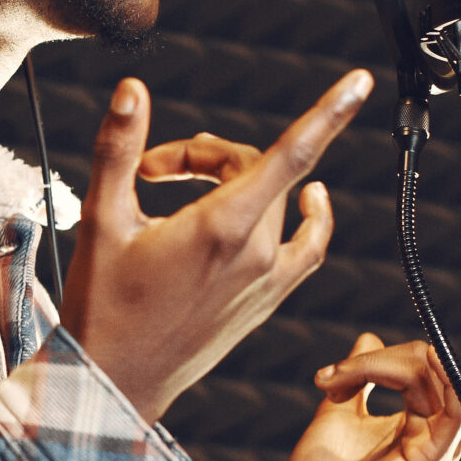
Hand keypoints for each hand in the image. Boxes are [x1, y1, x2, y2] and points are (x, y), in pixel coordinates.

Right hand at [63, 71, 370, 422]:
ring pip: (276, 199)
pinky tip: (308, 200)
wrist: (116, 379)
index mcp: (221, 227)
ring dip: (239, 178)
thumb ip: (120, 148)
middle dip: (206, 156)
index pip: (291, 153)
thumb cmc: (104, 306)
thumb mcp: (101, 219)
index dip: (329, 111)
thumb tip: (133, 92)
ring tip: (191, 186)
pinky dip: (310, 217)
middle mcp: (256, 253)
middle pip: (258, 166)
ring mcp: (268, 279)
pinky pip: (308, 246)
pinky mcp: (268, 299)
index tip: (359, 81)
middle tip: (152, 170)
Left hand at [281, 306, 460, 460]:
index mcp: (423, 419)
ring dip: (379, 365)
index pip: (435, 363)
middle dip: (381, 358)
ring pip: (434, 372)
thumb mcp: (338, 408)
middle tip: (328, 378)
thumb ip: (359, 373)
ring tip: (331, 384)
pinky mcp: (433, 456)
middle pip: (432, 361)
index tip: (331, 374)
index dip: (395, 354)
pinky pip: (457, 405)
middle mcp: (440, 429)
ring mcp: (441, 443)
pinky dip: (450, 377)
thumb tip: (369, 336)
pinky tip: (446, 360)